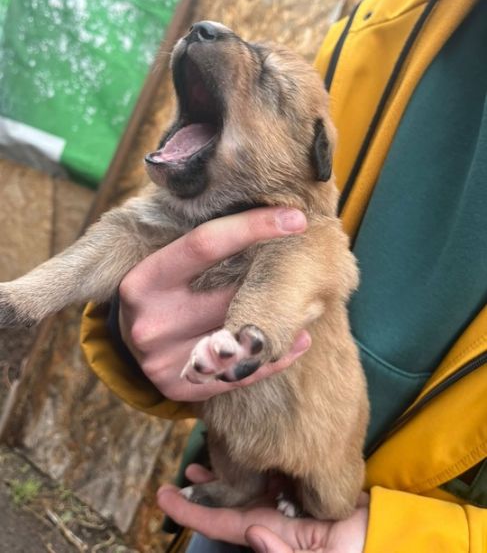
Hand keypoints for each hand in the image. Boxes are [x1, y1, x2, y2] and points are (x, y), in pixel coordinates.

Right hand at [118, 207, 310, 401]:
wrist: (125, 341)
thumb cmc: (158, 289)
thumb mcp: (165, 261)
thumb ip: (204, 245)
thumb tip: (269, 218)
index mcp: (144, 280)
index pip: (205, 244)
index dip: (253, 227)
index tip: (296, 219)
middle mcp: (151, 322)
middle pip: (230, 294)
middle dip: (277, 279)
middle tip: (313, 264)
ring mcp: (163, 360)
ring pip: (241, 336)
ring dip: (283, 319)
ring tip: (311, 303)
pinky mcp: (181, 388)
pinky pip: (242, 373)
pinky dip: (277, 356)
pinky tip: (300, 339)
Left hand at [157, 465, 368, 552]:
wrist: (385, 537)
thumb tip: (254, 533)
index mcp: (269, 533)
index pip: (221, 521)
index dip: (190, 510)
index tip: (163, 496)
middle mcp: (273, 515)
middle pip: (231, 497)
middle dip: (207, 484)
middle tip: (186, 463)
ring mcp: (288, 499)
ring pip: (250, 480)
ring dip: (228, 466)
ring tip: (208, 449)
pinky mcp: (304, 483)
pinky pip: (275, 469)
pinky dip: (258, 456)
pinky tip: (250, 442)